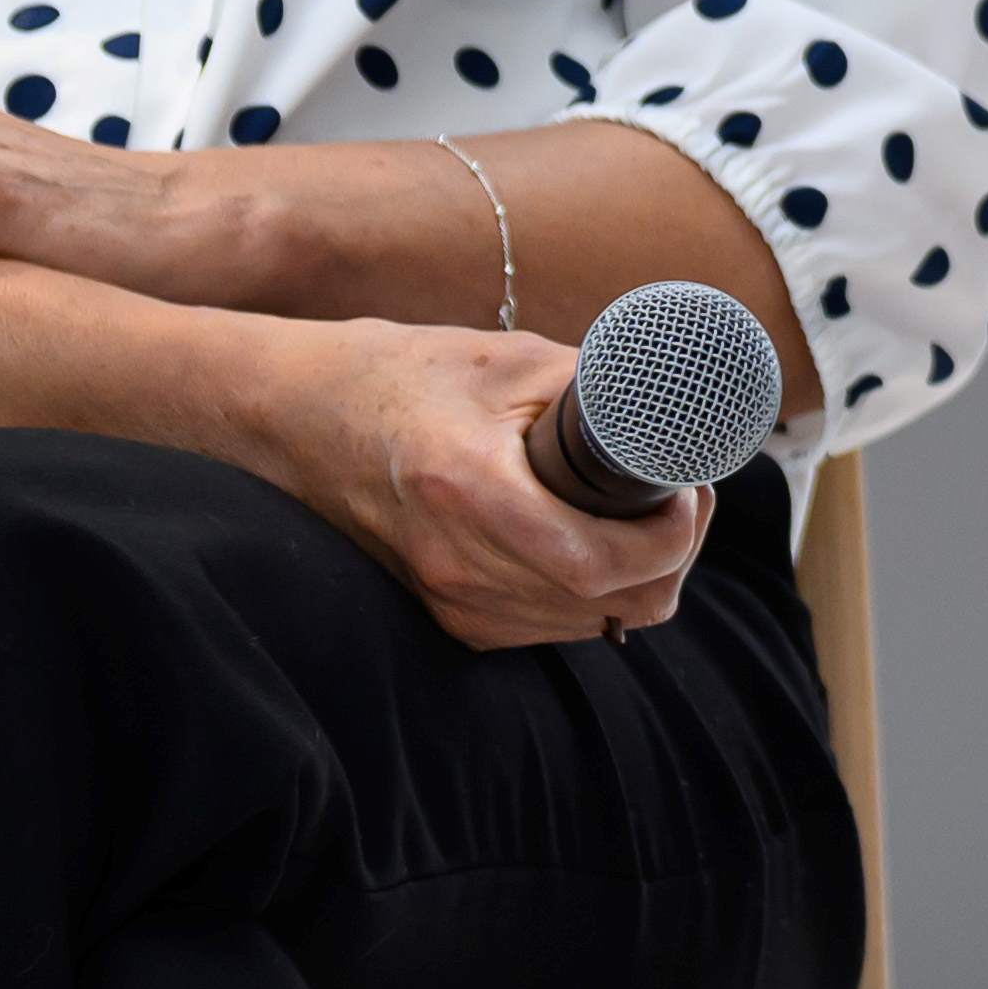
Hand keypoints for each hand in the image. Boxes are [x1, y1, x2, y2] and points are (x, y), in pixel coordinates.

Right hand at [244, 317, 703, 651]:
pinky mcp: (449, 619)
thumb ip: (599, 392)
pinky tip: (594, 539)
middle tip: (681, 494)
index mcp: (469, 492)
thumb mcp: (509, 361)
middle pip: (614, 604)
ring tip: (642, 512)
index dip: (670, 536)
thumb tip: (683, 419)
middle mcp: (456, 567)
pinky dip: (594, 593)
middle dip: (671, 554)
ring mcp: (450, 603)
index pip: (600, 563)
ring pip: (592, 624)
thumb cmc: (403, 376)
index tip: (688, 489)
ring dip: (637, 576)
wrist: (298, 417)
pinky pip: (554, 626)